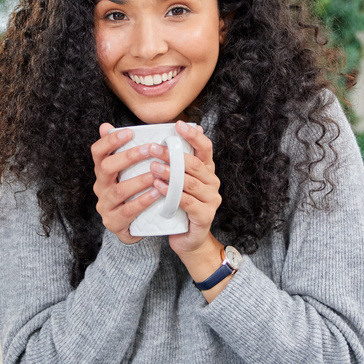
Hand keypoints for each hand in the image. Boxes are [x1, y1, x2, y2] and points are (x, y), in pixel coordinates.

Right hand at [91, 124, 163, 243]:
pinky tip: (156, 194)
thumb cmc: (132, 194)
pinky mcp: (113, 223)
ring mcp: (105, 206)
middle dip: (128, 157)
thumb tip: (106, 125)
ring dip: (139, 180)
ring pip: (118, 191)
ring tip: (156, 173)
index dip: (110, 141)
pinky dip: (143, 201)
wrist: (132, 228)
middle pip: (106, 168)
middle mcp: (100, 187)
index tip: (129, 132)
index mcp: (102, 172)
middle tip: (149, 149)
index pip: (97, 152)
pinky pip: (128, 211)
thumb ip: (121, 151)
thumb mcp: (126, 173)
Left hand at [150, 121, 221, 257]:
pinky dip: (171, 193)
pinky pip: (187, 201)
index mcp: (207, 170)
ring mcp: (211, 199)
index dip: (193, 135)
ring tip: (153, 167)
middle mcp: (212, 182)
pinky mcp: (205, 215)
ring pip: (190, 182)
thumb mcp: (174, 182)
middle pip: (194, 163)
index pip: (205, 147)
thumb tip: (150, 140)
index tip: (177, 125)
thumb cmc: (177, 207)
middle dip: (173, 154)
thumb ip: (169, 163)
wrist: (187, 239)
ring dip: (170, 173)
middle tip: (153, 148)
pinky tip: (158, 187)